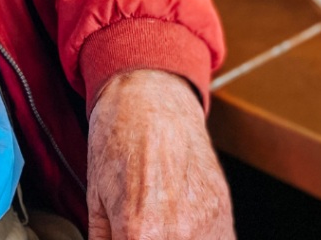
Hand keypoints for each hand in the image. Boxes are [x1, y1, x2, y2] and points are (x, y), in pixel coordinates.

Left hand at [87, 69, 233, 239]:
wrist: (149, 95)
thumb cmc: (118, 137)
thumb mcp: (95, 197)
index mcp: (140, 233)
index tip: (124, 235)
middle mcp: (179, 234)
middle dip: (146, 239)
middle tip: (136, 228)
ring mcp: (208, 224)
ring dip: (174, 239)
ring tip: (158, 225)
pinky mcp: (224, 211)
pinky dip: (199, 239)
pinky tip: (180, 226)